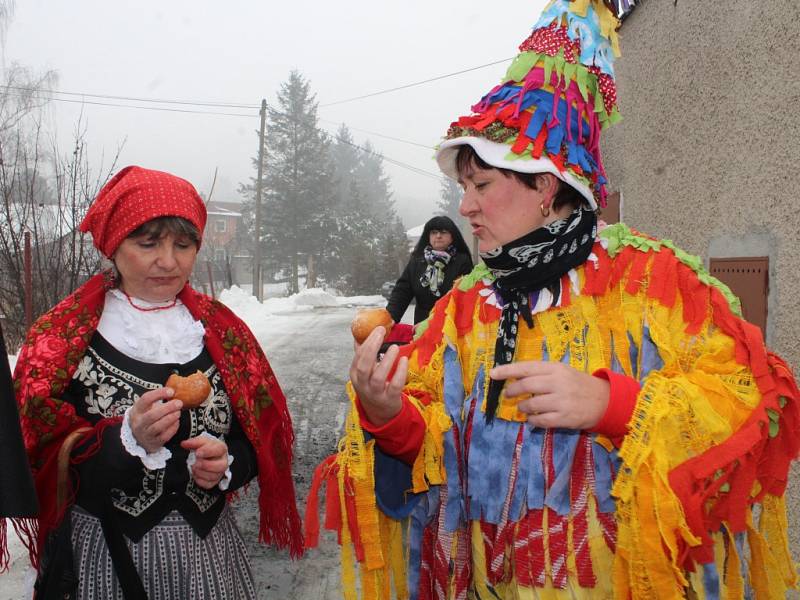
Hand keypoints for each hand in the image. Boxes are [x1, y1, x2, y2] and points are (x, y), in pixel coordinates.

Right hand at [129, 388, 182, 452]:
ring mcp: (145, 434)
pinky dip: (172, 428)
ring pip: (158, 427)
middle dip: (167, 408)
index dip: (159, 394)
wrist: (139, 437)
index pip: (146, 399)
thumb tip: (174, 390)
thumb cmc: (147, 416)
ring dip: (170, 418)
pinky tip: (177, 422)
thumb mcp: (146, 407)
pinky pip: (164, 436)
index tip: (172, 391)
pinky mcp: (153, 443)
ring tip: (178, 412)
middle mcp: (138, 423)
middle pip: (152, 415)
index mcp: (137, 410)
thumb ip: (157, 399)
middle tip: (179, 403)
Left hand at [181, 435, 228, 488]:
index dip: (208, 452)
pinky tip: (195, 474)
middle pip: (221, 466)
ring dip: (201, 473)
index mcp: (221, 449)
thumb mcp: (200, 442)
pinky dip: (200, 480)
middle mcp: (223, 461)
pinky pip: (208, 484)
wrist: (206, 456)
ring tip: (193, 467)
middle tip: (195, 463)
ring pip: (214, 476)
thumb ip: (193, 442)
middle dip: (206, 465)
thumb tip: (184, 443)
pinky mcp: (214, 481)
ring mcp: (220, 472)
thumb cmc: (205, 448)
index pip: (219, 450)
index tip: (197, 453)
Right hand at [349, 326, 407, 426]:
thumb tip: (360, 334)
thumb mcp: (364, 372)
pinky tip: (404, 360)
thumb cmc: (372, 387)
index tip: (378, 329)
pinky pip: (394, 386)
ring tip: (394, 347)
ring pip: (378, 377)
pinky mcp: (389, 399)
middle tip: (381, 332)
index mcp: (356, 375)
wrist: (379, 413)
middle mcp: (363, 385)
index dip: (367, 342)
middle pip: (364, 366)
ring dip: (387, 361)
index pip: (358, 357)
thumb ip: (363, 354)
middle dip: (371, 348)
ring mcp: (376, 393)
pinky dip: (399, 372)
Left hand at [490, 361, 609, 429]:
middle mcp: (558, 383)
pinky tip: (532, 419)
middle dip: (512, 391)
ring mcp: (562, 401)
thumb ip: (541, 373)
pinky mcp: (565, 418)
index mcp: (556, 368)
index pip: (526, 367)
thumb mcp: (562, 371)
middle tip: (507, 395)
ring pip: (531, 405)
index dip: (507, 371)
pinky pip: (540, 421)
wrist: (604, 400)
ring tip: (522, 408)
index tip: (492, 374)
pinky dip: (532, 420)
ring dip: (522, 408)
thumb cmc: (578, 384)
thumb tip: (514, 378)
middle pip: (526, 385)